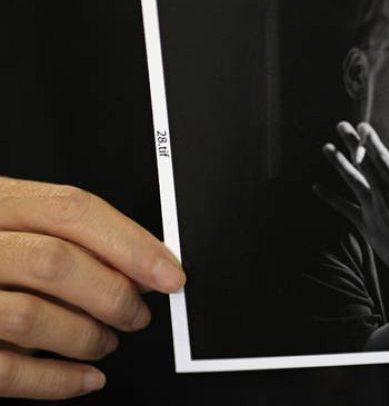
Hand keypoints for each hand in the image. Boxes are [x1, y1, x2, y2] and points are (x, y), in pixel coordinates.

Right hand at [0, 177, 185, 399]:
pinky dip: (57, 382)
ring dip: (88, 337)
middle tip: (138, 312)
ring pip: (32, 317)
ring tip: (108, 341)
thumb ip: (59, 234)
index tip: (169, 271)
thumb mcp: (8, 222)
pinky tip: (86, 379)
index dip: (131, 243)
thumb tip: (138, 264)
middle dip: (114, 293)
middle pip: (57, 262)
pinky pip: (5, 371)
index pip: (72, 210)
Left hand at [315, 121, 388, 294]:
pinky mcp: (365, 225)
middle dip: (352, 143)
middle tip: (341, 126)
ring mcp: (372, 211)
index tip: (363, 126)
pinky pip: (344, 209)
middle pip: (364, 165)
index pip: (383, 159)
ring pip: (351, 182)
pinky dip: (330, 198)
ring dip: (338, 164)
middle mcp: (383, 197)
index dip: (372, 141)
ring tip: (325, 148)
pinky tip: (316, 188)